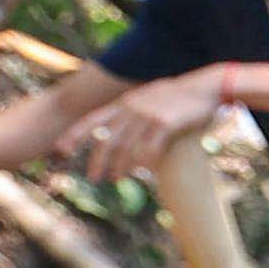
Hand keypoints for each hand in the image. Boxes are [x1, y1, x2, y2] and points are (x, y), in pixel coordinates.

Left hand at [68, 66, 226, 186]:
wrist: (207, 87)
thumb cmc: (182, 96)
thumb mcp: (152, 99)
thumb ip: (136, 112)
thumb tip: (126, 131)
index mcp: (125, 103)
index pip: (93, 120)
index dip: (75, 135)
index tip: (61, 150)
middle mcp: (131, 108)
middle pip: (107, 139)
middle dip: (97, 161)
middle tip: (93, 178)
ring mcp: (147, 115)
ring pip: (126, 147)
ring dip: (119, 166)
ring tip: (115, 179)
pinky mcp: (164, 123)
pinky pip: (149, 148)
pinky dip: (143, 162)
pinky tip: (142, 172)